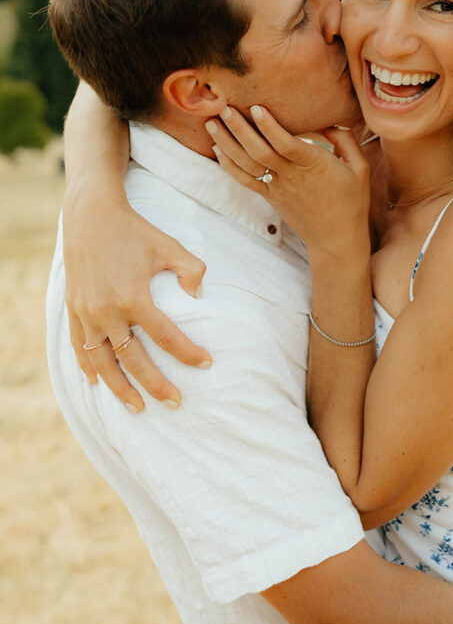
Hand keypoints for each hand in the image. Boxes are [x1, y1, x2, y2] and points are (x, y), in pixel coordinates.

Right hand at [64, 193, 209, 412]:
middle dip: (155, 385)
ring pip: (104, 362)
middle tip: (176, 403)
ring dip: (120, 388)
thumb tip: (200, 296)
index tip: (206, 363)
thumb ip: (191, 269)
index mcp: (134, 297)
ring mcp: (87, 313)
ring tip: (138, 408)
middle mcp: (108, 311)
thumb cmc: (135, 231)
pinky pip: (80, 347)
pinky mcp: (73, 310)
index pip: (166, 336)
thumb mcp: (169, 245)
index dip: (188, 353)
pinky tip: (97, 383)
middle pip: (134, 359)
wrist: (90, 215)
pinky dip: (88, 367)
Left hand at [206, 105, 369, 254]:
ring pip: (247, 164)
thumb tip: (328, 121)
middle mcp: (293, 176)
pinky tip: (218, 148)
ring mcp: (278, 187)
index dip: (270, 126)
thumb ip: (345, 140)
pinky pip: (245, 180)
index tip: (256, 107)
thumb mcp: (359, 168)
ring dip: (227, 143)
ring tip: (212, 123)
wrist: (336, 239)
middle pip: (260, 151)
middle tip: (224, 107)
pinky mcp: (270, 197)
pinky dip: (229, 165)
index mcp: (315, 165)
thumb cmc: (351, 201)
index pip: (287, 144)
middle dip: (239, 129)